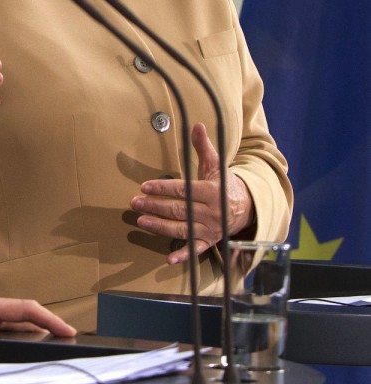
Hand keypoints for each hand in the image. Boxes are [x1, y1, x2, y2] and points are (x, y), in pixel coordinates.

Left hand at [0, 284, 75, 356]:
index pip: (23, 310)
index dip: (48, 319)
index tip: (68, 329)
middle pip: (26, 318)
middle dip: (49, 327)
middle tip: (70, 342)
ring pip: (16, 326)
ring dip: (35, 334)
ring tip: (54, 348)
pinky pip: (3, 333)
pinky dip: (18, 340)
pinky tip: (22, 351)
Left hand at [130, 122, 254, 265]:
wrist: (247, 207)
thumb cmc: (225, 184)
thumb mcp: (216, 164)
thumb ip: (204, 146)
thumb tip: (197, 125)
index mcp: (212, 192)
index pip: (183, 190)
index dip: (163, 188)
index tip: (144, 186)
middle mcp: (211, 212)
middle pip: (179, 210)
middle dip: (155, 207)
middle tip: (135, 203)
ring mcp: (210, 229)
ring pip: (183, 230)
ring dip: (160, 227)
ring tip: (141, 222)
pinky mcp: (210, 241)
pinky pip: (196, 250)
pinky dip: (183, 256)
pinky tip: (168, 259)